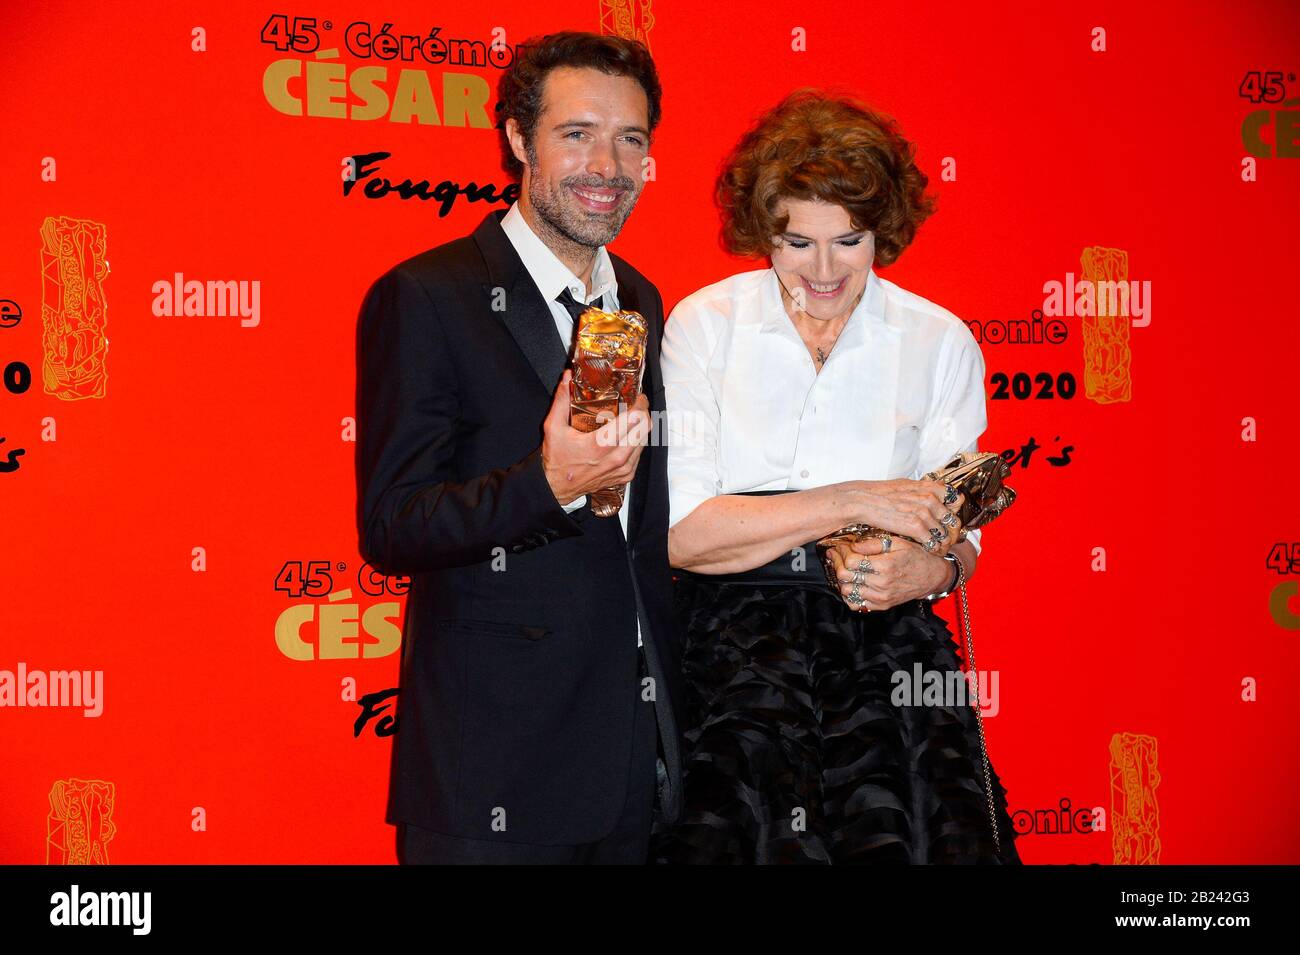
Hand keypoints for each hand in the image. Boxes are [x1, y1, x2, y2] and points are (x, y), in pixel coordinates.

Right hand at [540, 369, 650, 504]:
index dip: (639, 403)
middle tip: (636, 404)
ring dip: (641, 426)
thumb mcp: (553, 427)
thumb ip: (561, 400)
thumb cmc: (557, 459)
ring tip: (631, 417)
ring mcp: (623, 468)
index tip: (636, 396)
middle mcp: (616, 458)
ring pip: (645, 440)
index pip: (634, 419)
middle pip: (645, 428)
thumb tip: (567, 377)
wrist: (557, 488)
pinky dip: (637, 441)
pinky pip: (640, 453)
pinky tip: (626, 435)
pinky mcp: (626, 475)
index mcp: (601, 445)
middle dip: (643, 412)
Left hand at [824, 534, 956, 611]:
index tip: (840, 546)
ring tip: (843, 568)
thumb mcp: (898, 542)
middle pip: (845, 576)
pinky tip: (851, 582)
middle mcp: (882, 584)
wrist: (932, 576)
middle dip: (837, 563)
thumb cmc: (916, 556)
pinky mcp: (881, 605)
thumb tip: (854, 545)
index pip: (851, 561)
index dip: (842, 552)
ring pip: (847, 590)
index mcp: (885, 566)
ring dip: (841, 579)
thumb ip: (874, 543)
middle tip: (835, 555)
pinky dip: (849, 593)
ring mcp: (881, 597)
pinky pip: (856, 604)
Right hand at [847, 480, 964, 556]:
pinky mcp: (916, 528)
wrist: (863, 501)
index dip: (954, 512)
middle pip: (953, 521)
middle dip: (950, 532)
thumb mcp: (906, 484)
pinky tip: (929, 550)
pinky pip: (934, 543)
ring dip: (942, 543)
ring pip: (945, 535)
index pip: (957, 500)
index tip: (948, 519)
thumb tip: (937, 489)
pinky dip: (933, 549)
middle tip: (945, 538)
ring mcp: (924, 514)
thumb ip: (924, 489)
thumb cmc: (880, 493)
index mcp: (929, 488)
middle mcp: (930, 500)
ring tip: (938, 547)